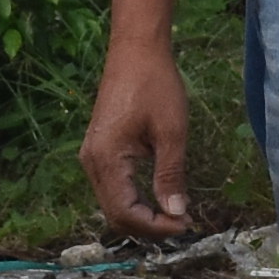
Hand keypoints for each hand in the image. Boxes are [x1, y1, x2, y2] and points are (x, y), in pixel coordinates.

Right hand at [85, 38, 196, 238]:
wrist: (136, 51)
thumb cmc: (155, 85)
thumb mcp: (171, 132)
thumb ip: (171, 175)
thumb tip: (176, 213)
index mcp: (106, 159)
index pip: (126, 213)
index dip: (156, 227)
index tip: (186, 224)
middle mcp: (92, 163)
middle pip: (115, 215)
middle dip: (149, 227)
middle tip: (183, 222)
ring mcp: (92, 157)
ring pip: (112, 204)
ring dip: (141, 216)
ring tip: (174, 213)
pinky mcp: (98, 151)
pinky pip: (113, 188)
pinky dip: (134, 201)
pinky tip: (158, 197)